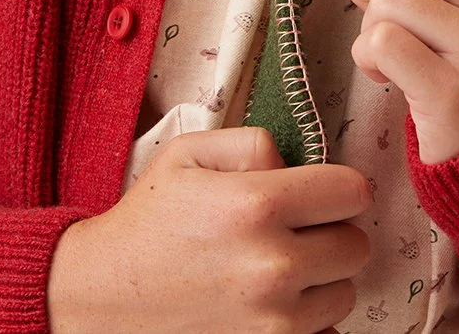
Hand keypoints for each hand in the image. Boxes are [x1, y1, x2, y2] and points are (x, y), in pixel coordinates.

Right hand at [47, 126, 370, 333]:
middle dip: (333, 232)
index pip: (354, 192)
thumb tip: (299, 166)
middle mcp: (273, 266)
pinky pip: (319, 333)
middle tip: (299, 230)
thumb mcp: (191, 154)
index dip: (341, 187)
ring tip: (280, 266)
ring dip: (322, 279)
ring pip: (344, 294)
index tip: (324, 191)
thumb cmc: (148, 221)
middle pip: (357, 246)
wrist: (101, 299)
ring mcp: (272, 322)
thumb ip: (255, 144)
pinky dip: (304, 317)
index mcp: (257, 204)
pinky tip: (272, 301)